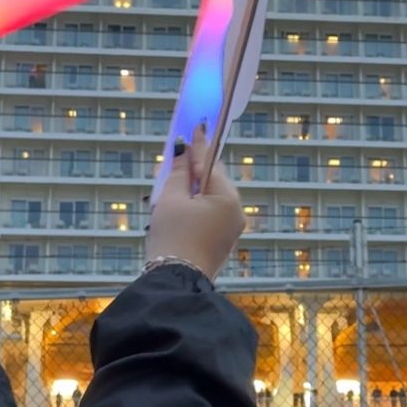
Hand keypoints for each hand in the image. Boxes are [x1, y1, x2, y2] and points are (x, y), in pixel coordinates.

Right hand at [145, 123, 243, 278]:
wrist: (177, 282)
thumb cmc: (173, 238)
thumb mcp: (170, 199)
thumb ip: (177, 172)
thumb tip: (182, 151)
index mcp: (227, 198)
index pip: (210, 163)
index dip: (199, 144)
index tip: (198, 124)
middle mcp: (236, 212)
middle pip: (213, 181)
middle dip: (193, 171)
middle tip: (177, 157)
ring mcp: (232, 229)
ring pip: (211, 199)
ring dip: (192, 191)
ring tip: (172, 188)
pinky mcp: (223, 242)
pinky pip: (211, 215)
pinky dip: (196, 208)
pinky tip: (179, 210)